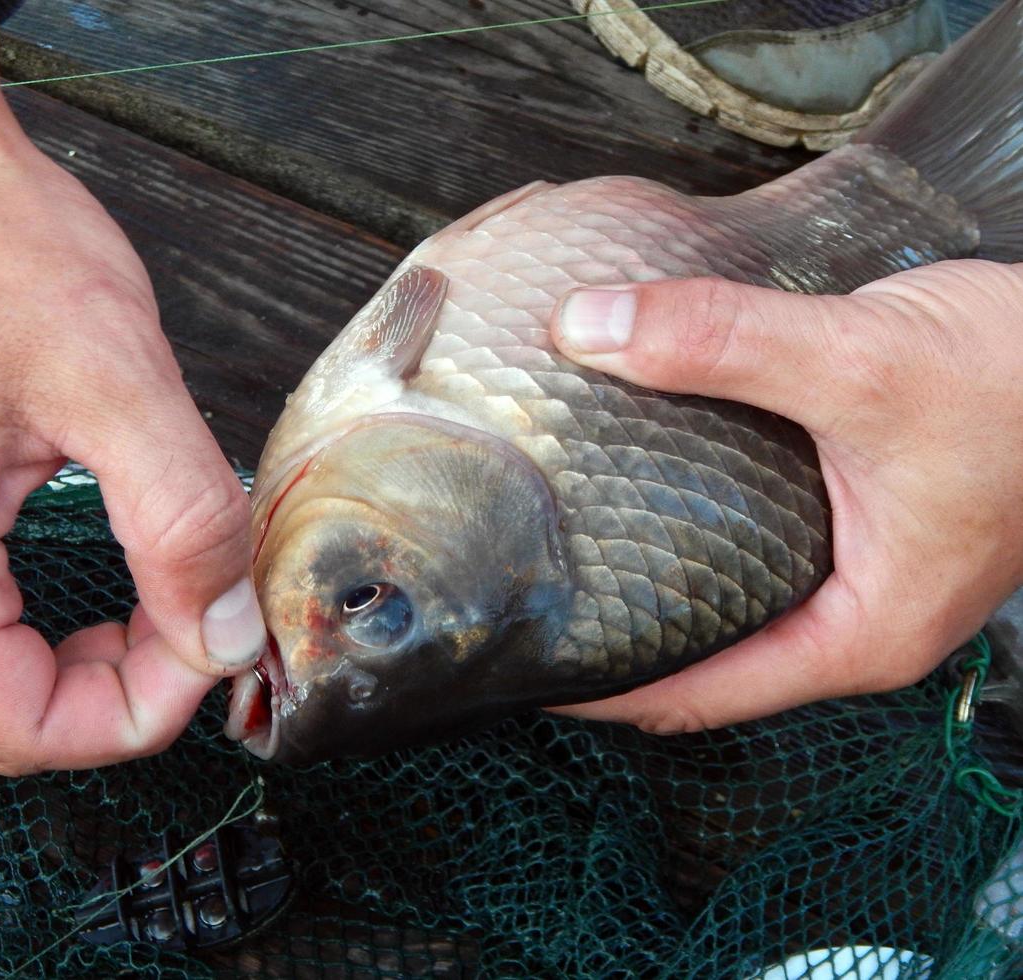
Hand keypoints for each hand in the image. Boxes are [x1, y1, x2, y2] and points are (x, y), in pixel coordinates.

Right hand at [0, 0, 264, 773]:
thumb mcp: (121, 385)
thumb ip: (185, 527)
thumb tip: (228, 635)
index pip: (24, 729)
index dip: (140, 713)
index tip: (218, 643)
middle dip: (101, 703)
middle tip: (189, 627)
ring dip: (59, 676)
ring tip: (148, 608)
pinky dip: (16, 639)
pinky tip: (83, 588)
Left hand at [547, 260, 1022, 732]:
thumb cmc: (1022, 380)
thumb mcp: (859, 363)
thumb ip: (723, 343)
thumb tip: (589, 329)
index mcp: (860, 636)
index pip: (696, 698)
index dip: (601, 692)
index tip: (521, 668)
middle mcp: (855, 619)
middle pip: (705, 651)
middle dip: (616, 627)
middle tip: (527, 590)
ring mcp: (860, 573)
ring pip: (730, 592)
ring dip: (655, 565)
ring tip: (563, 533)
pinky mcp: (860, 520)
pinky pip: (756, 536)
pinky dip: (699, 515)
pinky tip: (648, 470)